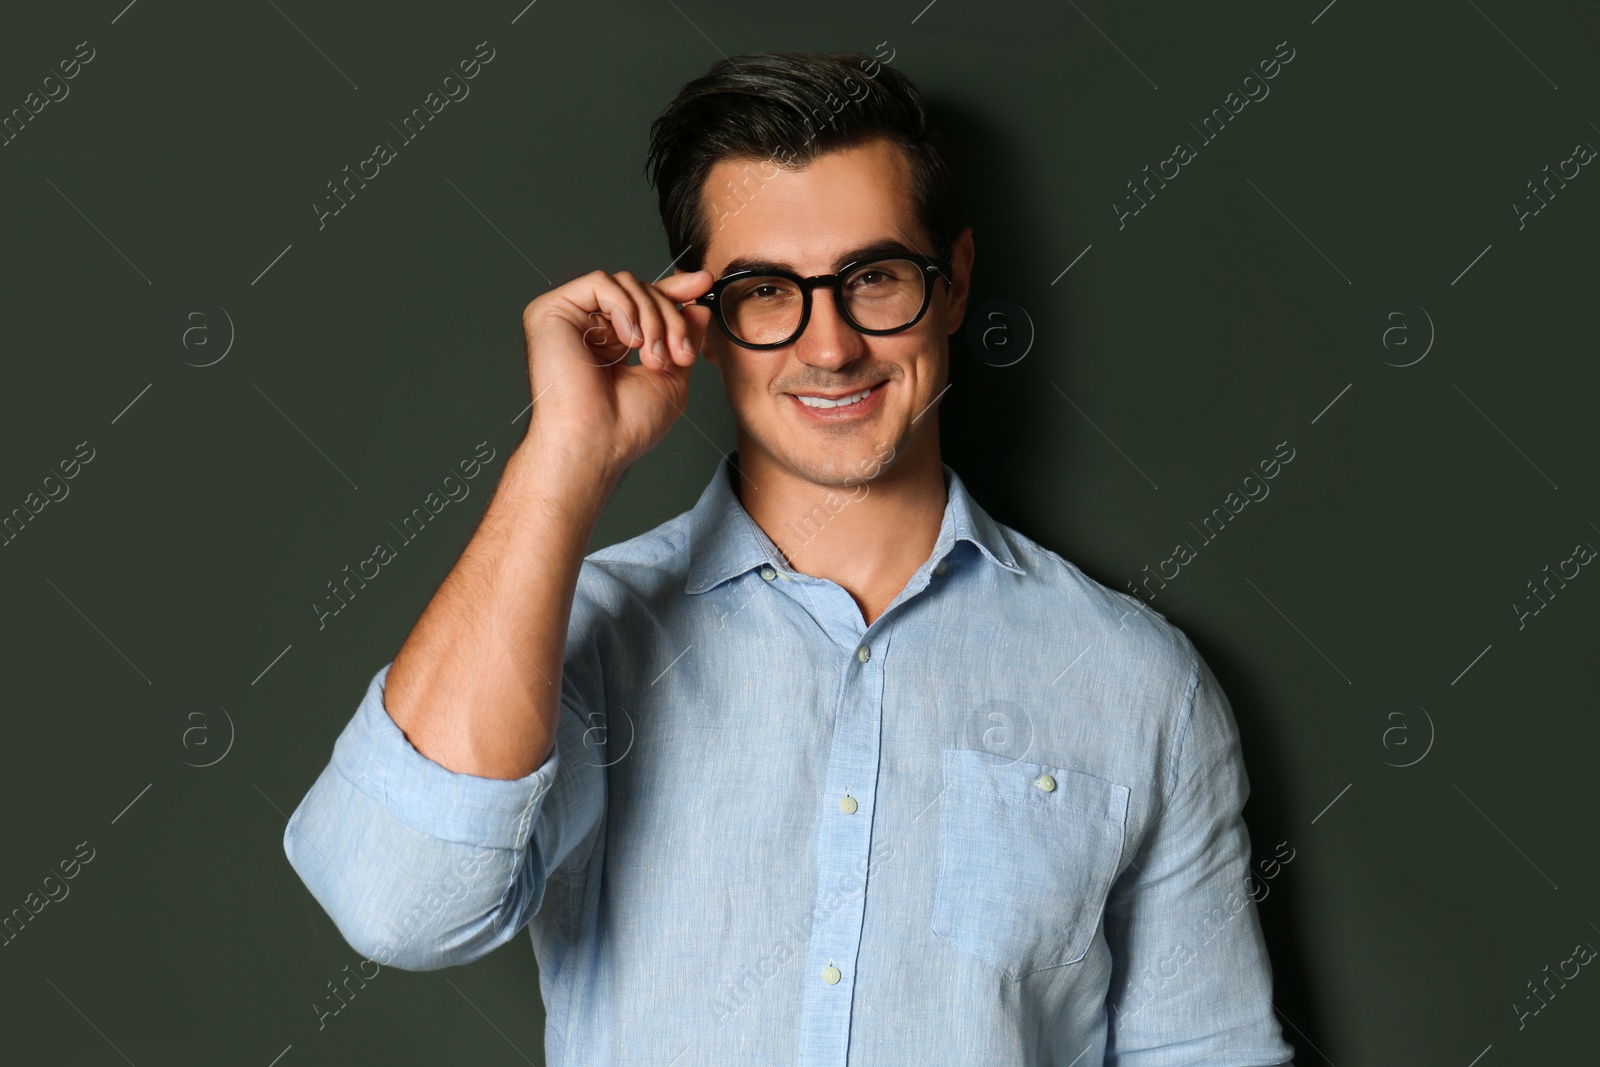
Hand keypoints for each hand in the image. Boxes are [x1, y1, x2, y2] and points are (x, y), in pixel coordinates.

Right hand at [519, 267, 714, 478]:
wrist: (596, 444)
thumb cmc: (626, 425)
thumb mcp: (670, 376)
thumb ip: (683, 338)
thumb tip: (697, 305)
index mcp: (611, 341)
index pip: (643, 302)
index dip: (674, 290)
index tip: (704, 283)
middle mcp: (587, 326)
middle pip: (640, 290)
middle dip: (669, 317)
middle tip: (679, 354)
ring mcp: (568, 317)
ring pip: (624, 284)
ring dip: (652, 318)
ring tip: (653, 358)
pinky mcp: (550, 310)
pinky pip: (599, 282)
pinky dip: (625, 307)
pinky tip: (629, 341)